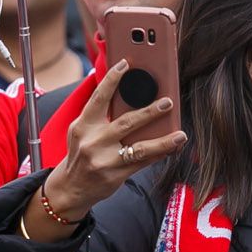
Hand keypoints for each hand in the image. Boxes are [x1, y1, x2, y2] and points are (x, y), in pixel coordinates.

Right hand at [36, 60, 186, 222]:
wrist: (70, 187)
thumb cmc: (81, 153)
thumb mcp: (83, 131)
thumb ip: (100, 115)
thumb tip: (128, 96)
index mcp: (83, 125)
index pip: (98, 98)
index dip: (111, 79)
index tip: (126, 64)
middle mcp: (93, 142)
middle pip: (126, 123)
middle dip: (149, 112)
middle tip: (168, 102)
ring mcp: (105, 160)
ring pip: (140, 148)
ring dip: (163, 141)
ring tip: (180, 134)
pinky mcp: (116, 175)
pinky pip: (143, 163)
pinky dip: (159, 154)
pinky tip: (172, 147)